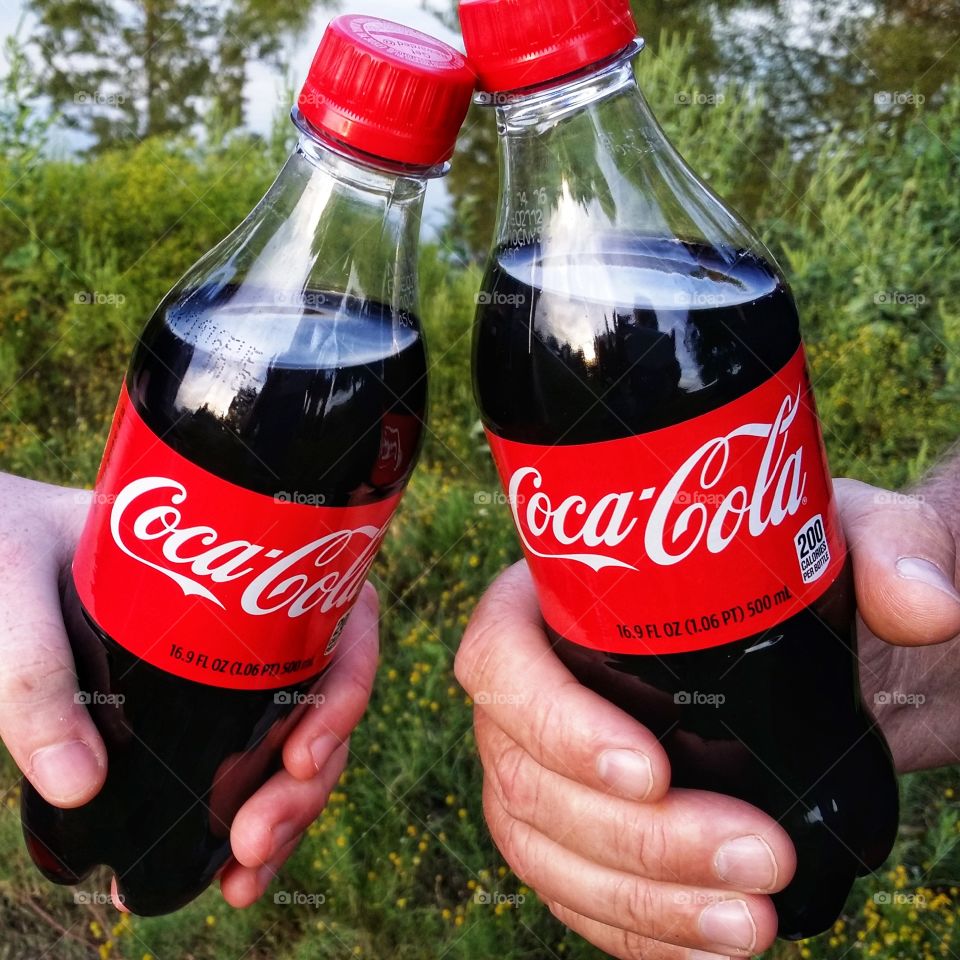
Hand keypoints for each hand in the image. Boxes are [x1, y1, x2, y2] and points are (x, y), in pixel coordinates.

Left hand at [0, 473, 377, 909]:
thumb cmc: (8, 540)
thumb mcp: (14, 581)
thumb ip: (36, 670)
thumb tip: (81, 785)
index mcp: (250, 562)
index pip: (342, 616)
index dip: (349, 685)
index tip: (303, 750)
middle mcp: (256, 622)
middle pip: (325, 700)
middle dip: (309, 781)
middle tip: (253, 841)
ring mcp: (229, 673)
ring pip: (297, 744)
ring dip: (289, 815)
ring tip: (242, 879)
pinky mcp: (193, 715)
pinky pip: (248, 768)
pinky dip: (247, 824)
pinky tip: (224, 873)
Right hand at [457, 479, 959, 959]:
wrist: (804, 637)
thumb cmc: (792, 567)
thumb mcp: (840, 532)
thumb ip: (892, 544)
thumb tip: (929, 606)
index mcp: (551, 596)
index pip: (499, 657)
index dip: (549, 719)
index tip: (649, 766)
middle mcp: (532, 683)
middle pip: (524, 772)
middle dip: (633, 838)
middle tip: (755, 855)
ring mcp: (543, 760)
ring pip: (543, 846)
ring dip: (639, 901)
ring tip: (751, 924)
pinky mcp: (573, 823)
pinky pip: (572, 888)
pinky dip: (634, 931)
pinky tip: (713, 947)